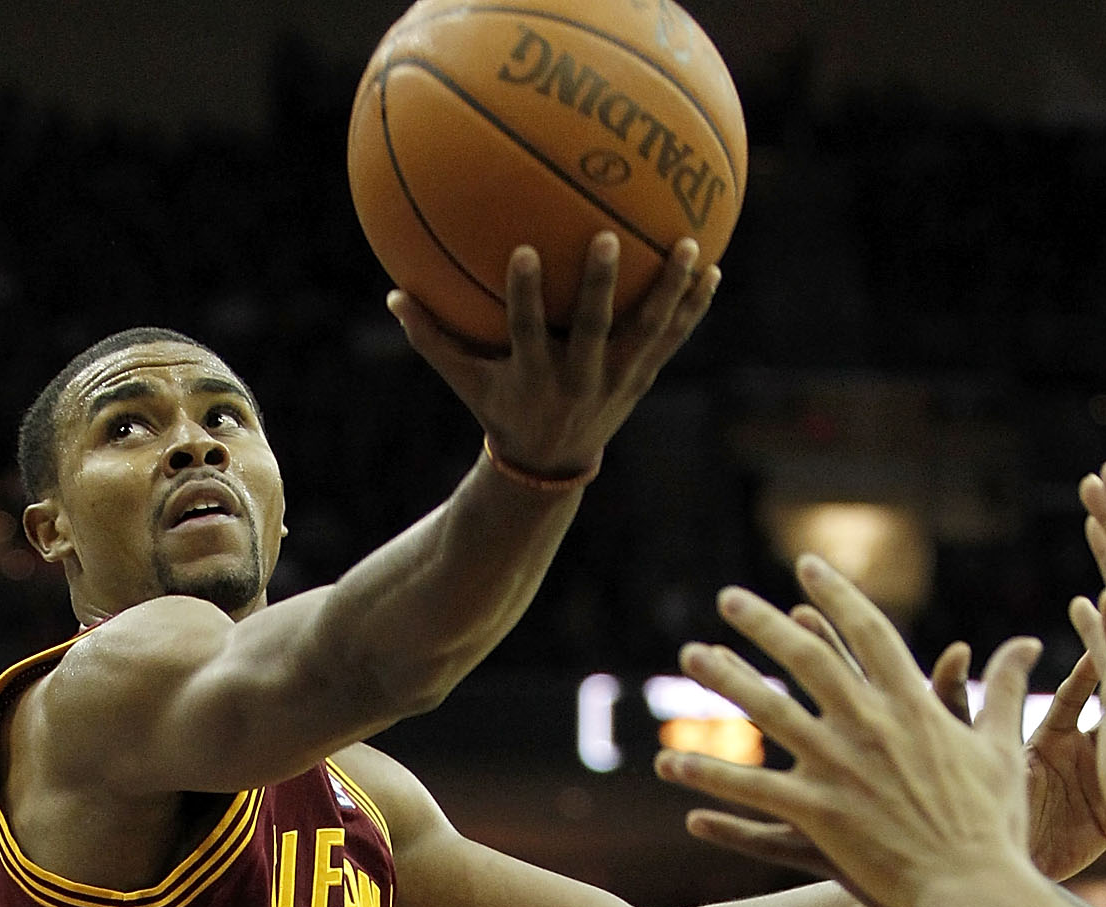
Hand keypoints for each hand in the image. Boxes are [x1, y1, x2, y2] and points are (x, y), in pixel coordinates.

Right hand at [392, 233, 719, 482]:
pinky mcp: (642, 379)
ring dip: (669, 293)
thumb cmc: (502, 409)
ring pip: (647, 334)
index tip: (524, 252)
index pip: (527, 332)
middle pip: (593, 332)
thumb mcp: (466, 381)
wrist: (548, 467)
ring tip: (690, 248)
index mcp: (535, 376)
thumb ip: (433, 339)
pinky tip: (712, 269)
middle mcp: (579, 380)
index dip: (526, 297)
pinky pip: (672, 340)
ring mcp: (616, 382)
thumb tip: (392, 295)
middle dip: (601, 289)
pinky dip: (692, 309)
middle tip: (608, 239)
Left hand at [657, 557, 1040, 906]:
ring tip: (690, 656)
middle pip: (804, 660)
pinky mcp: (817, 816)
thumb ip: (1002, 689)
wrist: (974, 888)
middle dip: (763, 624)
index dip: (834, 596)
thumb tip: (1027, 642)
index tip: (807, 568)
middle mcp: (869, 725)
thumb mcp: (1002, 746)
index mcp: (912, 703)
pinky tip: (672, 765)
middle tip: (729, 598)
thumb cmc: (995, 823)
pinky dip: (711, 777)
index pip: (866, 632)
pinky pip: (751, 791)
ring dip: (726, 681)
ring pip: (768, 713)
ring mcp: (839, 769)